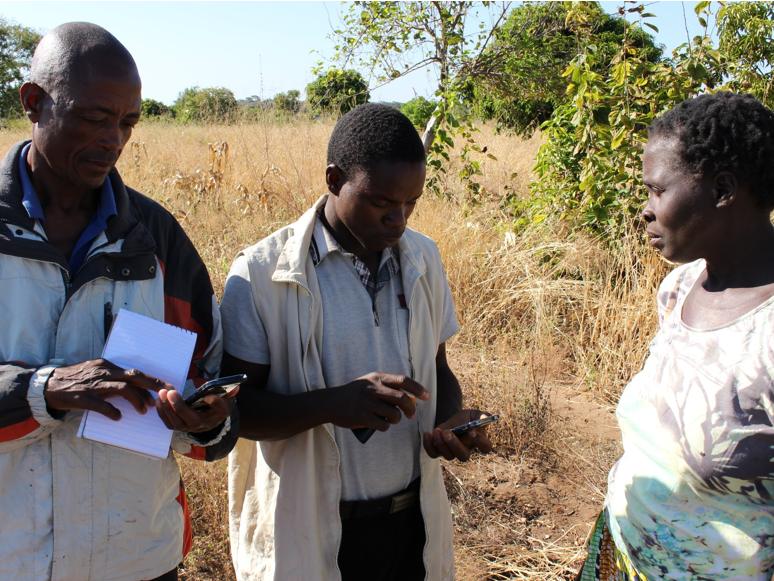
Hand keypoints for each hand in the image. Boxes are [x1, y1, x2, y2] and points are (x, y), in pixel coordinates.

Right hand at [45, 359, 171, 420]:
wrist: (49, 384)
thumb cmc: (75, 378)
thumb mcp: (95, 370)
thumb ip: (112, 375)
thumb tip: (133, 385)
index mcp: (107, 365)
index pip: (134, 372)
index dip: (151, 380)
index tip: (166, 386)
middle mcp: (104, 372)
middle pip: (134, 377)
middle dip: (152, 386)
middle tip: (164, 396)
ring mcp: (94, 385)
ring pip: (123, 389)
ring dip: (137, 400)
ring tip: (144, 411)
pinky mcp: (84, 398)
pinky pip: (102, 406)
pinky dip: (112, 412)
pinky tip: (118, 417)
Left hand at [155, 386, 238, 432]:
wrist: (211, 417)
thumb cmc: (219, 404)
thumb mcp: (227, 397)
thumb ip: (229, 392)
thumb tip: (234, 388)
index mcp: (219, 414)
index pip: (219, 409)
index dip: (214, 403)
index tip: (208, 396)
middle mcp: (204, 424)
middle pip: (192, 420)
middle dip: (179, 407)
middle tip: (171, 392)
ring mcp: (191, 428)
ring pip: (178, 423)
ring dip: (167, 409)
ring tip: (162, 394)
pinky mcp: (180, 427)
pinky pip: (170, 423)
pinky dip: (162, 413)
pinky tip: (159, 401)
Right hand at [327, 373, 429, 431]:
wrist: (330, 403)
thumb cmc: (355, 394)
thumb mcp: (370, 384)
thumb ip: (389, 388)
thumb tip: (413, 399)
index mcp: (377, 377)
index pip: (403, 380)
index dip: (418, 389)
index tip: (426, 397)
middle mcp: (373, 388)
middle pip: (402, 399)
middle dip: (411, 409)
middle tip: (410, 415)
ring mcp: (367, 403)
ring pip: (394, 414)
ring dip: (397, 419)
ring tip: (391, 419)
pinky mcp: (362, 417)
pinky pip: (383, 425)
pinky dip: (386, 427)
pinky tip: (381, 425)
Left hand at [422, 409, 493, 461]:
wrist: (453, 421)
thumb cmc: (466, 419)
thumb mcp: (473, 414)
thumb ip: (481, 416)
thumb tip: (487, 417)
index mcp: (478, 442)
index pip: (485, 447)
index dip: (479, 441)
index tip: (471, 431)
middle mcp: (466, 450)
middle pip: (463, 456)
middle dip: (454, 445)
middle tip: (448, 433)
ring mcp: (452, 452)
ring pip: (448, 455)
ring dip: (441, 443)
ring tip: (437, 430)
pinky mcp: (440, 451)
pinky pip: (434, 454)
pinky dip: (429, 445)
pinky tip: (428, 434)